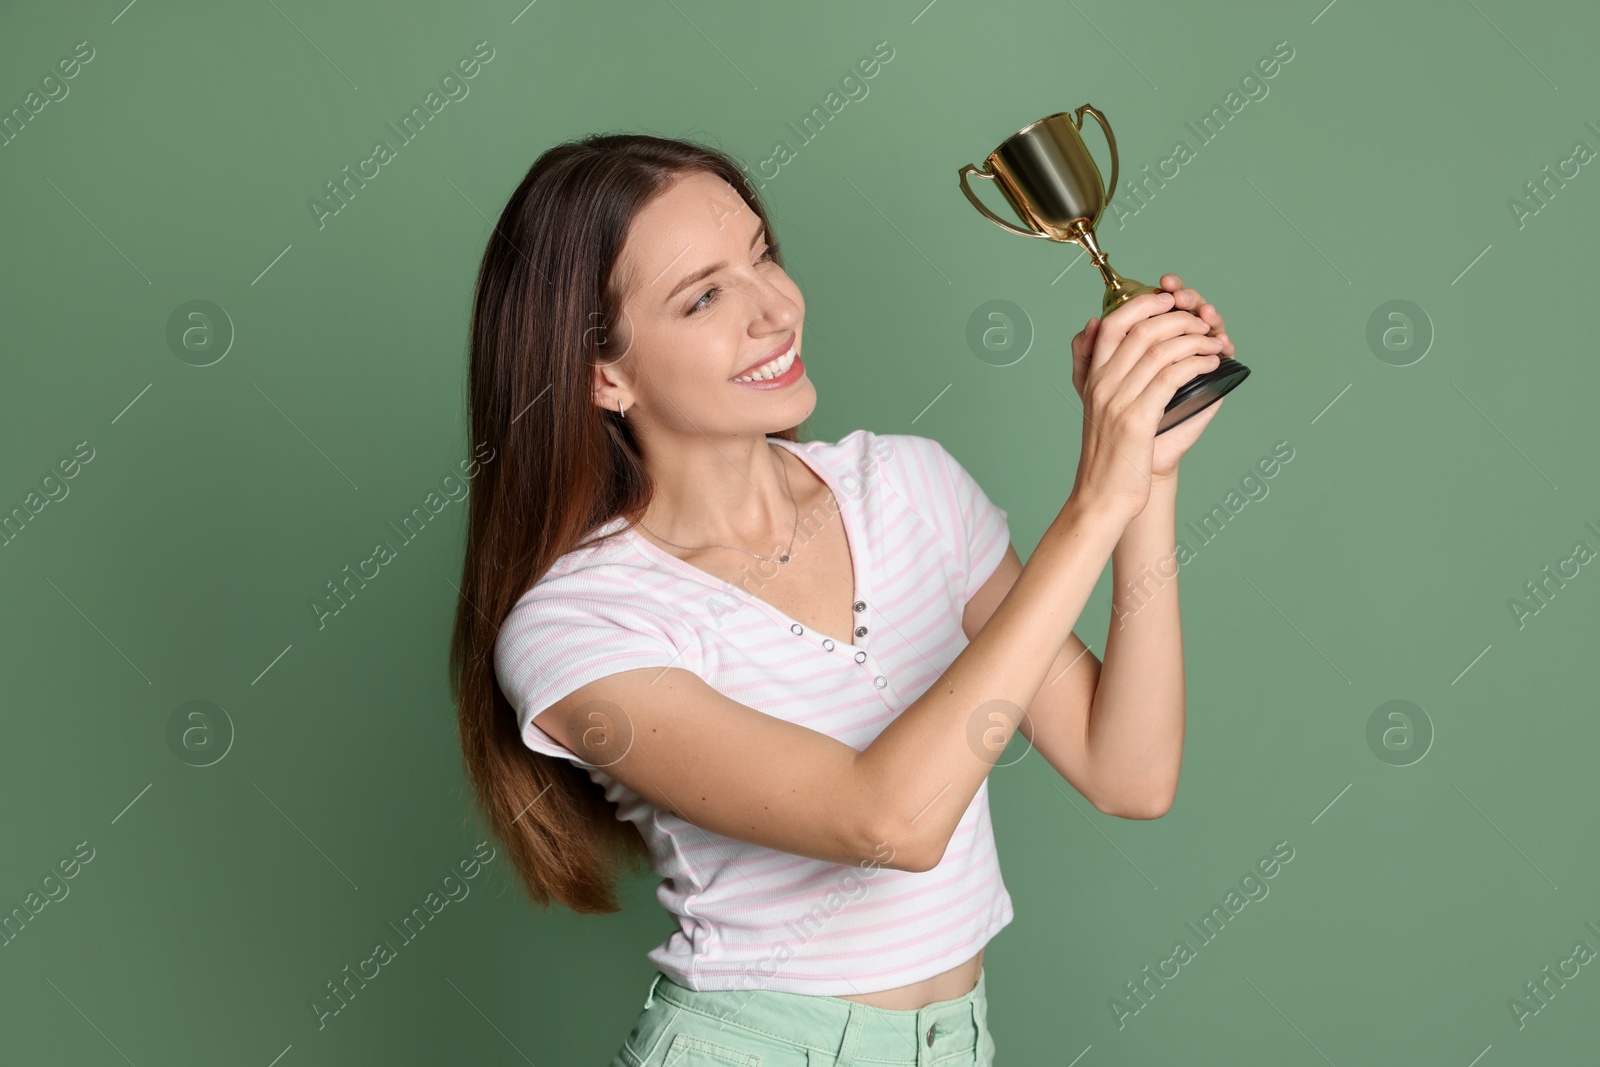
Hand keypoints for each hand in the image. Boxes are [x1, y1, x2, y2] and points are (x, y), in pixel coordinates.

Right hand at [1066, 289, 1225, 523]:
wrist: (1103, 497)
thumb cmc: (1109, 455)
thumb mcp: (1096, 404)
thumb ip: (1093, 366)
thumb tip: (1090, 325)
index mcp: (1092, 378)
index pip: (1112, 322)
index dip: (1145, 303)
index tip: (1171, 301)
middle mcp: (1101, 384)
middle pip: (1142, 329)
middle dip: (1180, 317)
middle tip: (1204, 323)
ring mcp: (1117, 400)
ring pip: (1160, 348)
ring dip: (1196, 339)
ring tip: (1215, 344)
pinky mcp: (1136, 419)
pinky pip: (1171, 375)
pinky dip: (1197, 362)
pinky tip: (1212, 364)